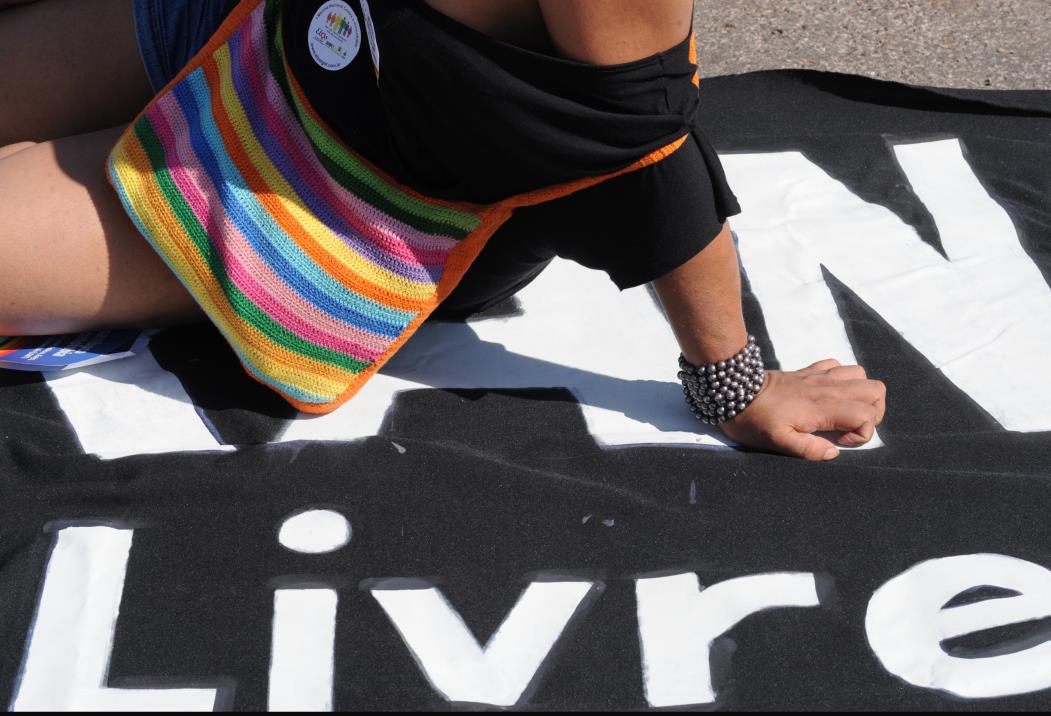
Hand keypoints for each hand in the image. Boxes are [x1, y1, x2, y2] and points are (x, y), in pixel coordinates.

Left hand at [716, 359, 886, 460]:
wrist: (733, 390)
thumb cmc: (754, 419)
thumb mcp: (777, 442)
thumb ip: (808, 449)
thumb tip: (833, 452)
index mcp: (824, 407)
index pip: (867, 414)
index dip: (863, 432)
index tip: (841, 441)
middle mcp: (828, 388)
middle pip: (876, 390)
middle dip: (872, 412)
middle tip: (850, 427)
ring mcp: (819, 376)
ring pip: (861, 375)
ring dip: (860, 394)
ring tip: (843, 412)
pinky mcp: (808, 371)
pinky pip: (838, 366)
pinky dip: (842, 379)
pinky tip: (827, 395)